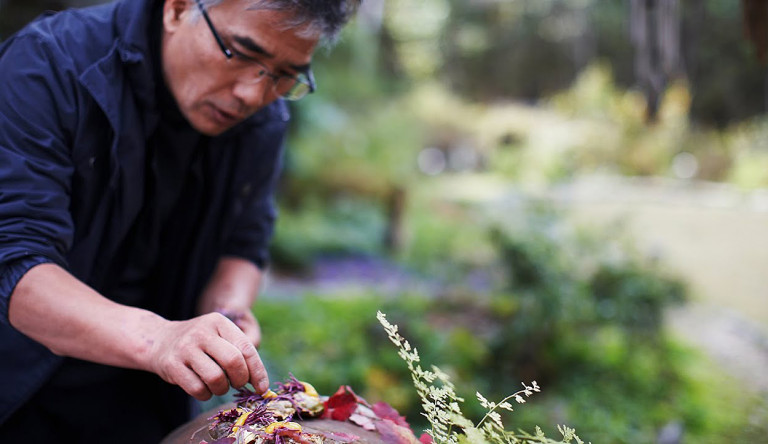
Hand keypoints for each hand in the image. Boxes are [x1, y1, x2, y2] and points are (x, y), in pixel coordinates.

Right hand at [148, 312, 268, 400]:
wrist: (160, 340)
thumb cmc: (201, 344)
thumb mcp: (219, 336)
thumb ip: (240, 353)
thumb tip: (261, 383)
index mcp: (219, 322)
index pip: (246, 348)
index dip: (257, 371)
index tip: (262, 388)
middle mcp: (202, 332)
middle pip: (233, 362)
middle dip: (241, 379)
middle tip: (237, 384)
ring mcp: (185, 348)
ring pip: (216, 378)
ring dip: (222, 389)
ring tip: (219, 386)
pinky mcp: (172, 365)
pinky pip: (198, 389)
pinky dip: (206, 395)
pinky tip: (204, 389)